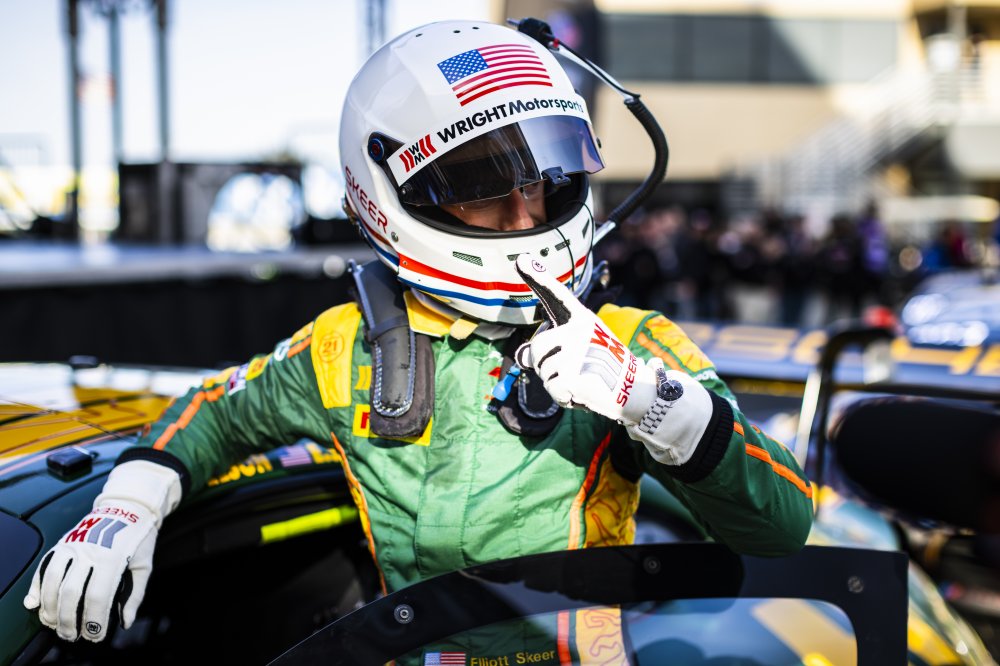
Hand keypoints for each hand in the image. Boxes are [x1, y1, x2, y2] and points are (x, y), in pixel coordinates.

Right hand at [24, 460, 180, 641]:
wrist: (128, 506)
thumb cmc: (139, 538)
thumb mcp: (144, 565)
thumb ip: (135, 595)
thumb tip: (125, 622)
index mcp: (113, 558)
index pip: (98, 597)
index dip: (94, 621)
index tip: (95, 635)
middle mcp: (89, 551)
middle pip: (71, 592)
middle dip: (68, 620)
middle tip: (70, 636)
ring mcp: (73, 546)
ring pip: (53, 581)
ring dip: (49, 607)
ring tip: (53, 624)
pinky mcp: (63, 542)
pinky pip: (45, 566)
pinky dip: (36, 585)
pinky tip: (34, 603)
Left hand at [514, 254, 714, 466]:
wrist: (633, 389)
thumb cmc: (602, 366)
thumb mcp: (578, 347)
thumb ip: (549, 346)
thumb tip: (524, 357)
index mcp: (580, 318)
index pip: (555, 295)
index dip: (537, 277)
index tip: (521, 259)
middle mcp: (577, 331)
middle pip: (535, 348)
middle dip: (546, 364)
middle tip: (574, 369)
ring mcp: (575, 353)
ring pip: (542, 371)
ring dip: (557, 381)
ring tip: (582, 379)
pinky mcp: (574, 376)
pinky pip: (552, 389)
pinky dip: (564, 396)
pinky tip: (583, 391)